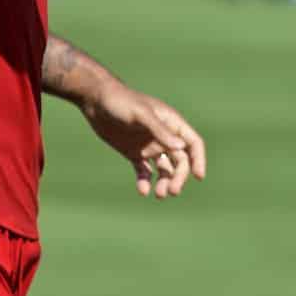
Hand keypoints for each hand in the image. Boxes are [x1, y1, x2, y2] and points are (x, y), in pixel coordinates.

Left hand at [81, 80, 206, 198]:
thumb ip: (160, 130)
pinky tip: (143, 190)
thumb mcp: (141, 114)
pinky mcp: (134, 153)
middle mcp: (163, 136)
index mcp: (170, 123)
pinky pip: (144, 171)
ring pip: (165, 169)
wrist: (96, 101)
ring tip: (159, 194)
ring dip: (165, 182)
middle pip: (180, 161)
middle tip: (170, 191)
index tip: (199, 177)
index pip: (192, 142)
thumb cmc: (121, 102)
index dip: (198, 159)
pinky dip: (145, 182)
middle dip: (179, 177)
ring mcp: (149, 146)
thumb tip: (181, 147)